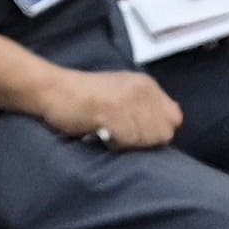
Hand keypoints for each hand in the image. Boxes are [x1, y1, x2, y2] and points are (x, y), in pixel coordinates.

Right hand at [43, 68, 183, 147]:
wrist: (53, 90)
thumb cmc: (85, 96)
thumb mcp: (123, 91)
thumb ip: (147, 105)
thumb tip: (172, 124)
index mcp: (147, 85)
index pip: (174, 119)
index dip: (159, 131)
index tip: (139, 133)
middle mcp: (142, 90)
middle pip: (163, 133)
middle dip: (145, 141)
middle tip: (121, 134)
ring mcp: (128, 101)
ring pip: (146, 139)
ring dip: (129, 143)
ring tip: (109, 132)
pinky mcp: (113, 113)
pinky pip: (127, 141)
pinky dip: (115, 144)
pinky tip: (102, 134)